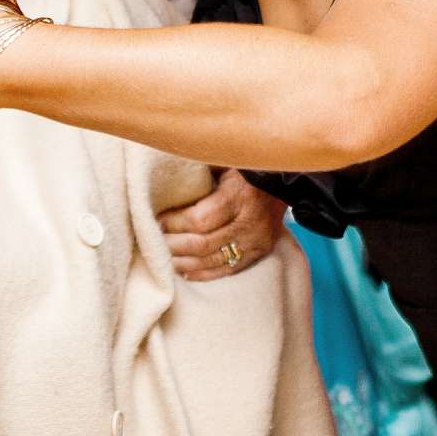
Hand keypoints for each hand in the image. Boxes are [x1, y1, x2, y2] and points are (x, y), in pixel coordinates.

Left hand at [159, 168, 286, 280]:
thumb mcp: (224, 162)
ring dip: (184, 263)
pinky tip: (185, 272)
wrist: (283, 181)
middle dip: (173, 245)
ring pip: (213, 261)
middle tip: (152, 242)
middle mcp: (250, 222)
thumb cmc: (245, 168)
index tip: (155, 220)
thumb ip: (199, 172)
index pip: (199, 219)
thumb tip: (163, 180)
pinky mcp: (260, 252)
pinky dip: (204, 273)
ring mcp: (256, 241)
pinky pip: (229, 270)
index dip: (173, 224)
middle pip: (203, 244)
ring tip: (163, 259)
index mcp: (239, 196)